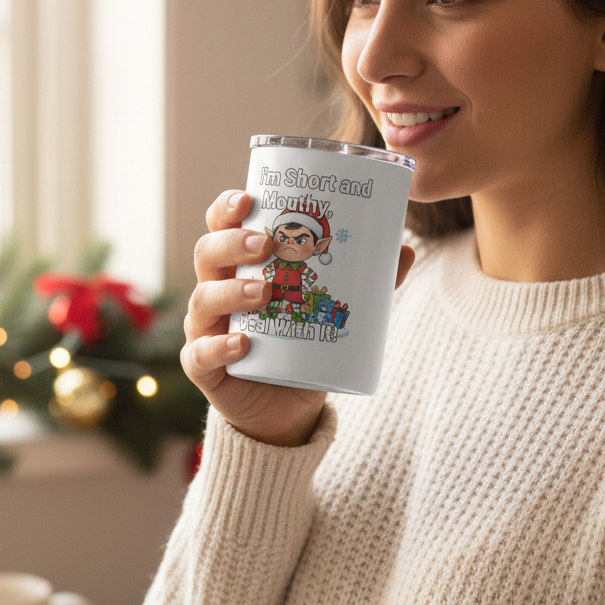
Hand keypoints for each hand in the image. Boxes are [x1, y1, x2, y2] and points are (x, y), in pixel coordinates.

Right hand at [181, 191, 416, 447]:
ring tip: (264, 291)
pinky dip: (219, 346)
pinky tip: (242, 344)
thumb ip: (365, 281)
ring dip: (231, 291)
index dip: (227, 208)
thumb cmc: (303, 341)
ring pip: (203, 298)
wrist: (288, 405)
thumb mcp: (332, 306)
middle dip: (233, 243)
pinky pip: (201, 353)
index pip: (222, 225)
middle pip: (208, 253)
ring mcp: (207, 328)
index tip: (247, 199)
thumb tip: (404, 249)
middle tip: (267, 244)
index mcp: (241, 264)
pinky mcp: (205, 367)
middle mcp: (217, 289)